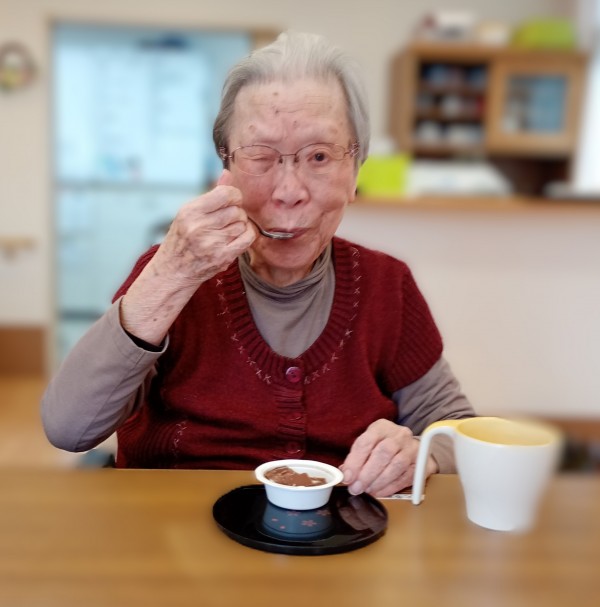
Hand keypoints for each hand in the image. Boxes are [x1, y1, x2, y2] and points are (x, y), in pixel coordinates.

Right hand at [153, 169, 255, 286]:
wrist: (174, 270)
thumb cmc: (182, 240)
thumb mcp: (189, 214)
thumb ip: (212, 195)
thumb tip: (227, 174)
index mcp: (191, 211)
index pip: (226, 194)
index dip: (234, 195)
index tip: (232, 201)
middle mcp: (200, 226)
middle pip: (236, 210)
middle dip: (236, 213)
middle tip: (227, 220)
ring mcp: (212, 243)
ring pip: (243, 224)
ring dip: (240, 226)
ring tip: (227, 231)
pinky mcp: (223, 257)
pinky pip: (247, 238)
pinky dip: (247, 235)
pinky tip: (238, 236)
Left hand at [340, 419, 437, 496]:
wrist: (408, 446)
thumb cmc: (382, 445)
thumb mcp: (368, 444)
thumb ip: (356, 457)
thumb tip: (346, 475)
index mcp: (382, 427)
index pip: (367, 441)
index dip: (355, 461)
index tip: (347, 477)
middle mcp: (400, 435)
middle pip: (383, 453)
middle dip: (367, 474)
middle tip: (356, 488)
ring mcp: (413, 448)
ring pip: (396, 465)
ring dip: (379, 482)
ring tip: (368, 491)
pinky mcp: (423, 463)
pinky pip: (407, 477)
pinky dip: (391, 487)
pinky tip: (380, 492)